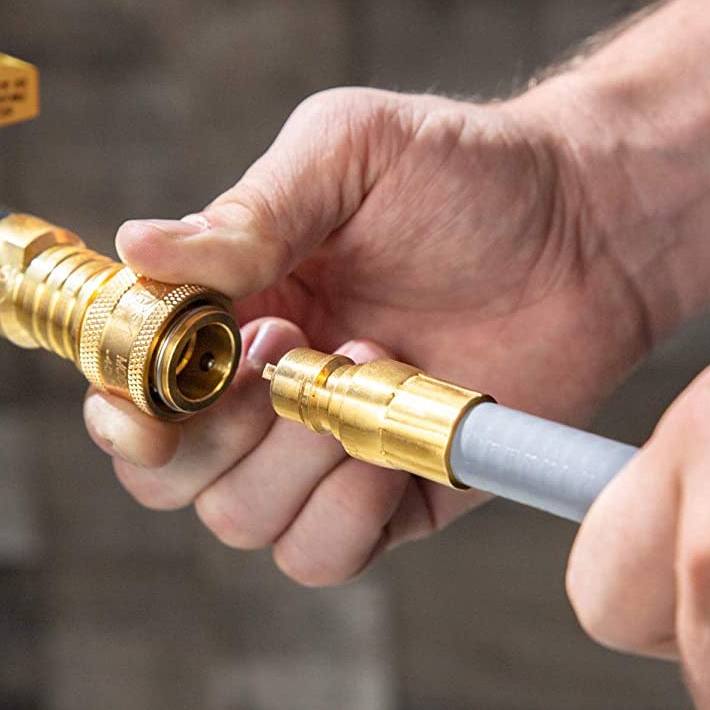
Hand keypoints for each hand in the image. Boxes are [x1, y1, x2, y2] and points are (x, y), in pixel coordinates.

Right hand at [83, 82, 652, 583]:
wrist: (589, 222)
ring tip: (370, 367)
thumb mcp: (347, 153)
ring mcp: (327, 453)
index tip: (148, 402)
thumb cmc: (464, 169)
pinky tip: (393, 445)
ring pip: (242, 523)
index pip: (131, 391)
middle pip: (169, 479)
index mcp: (229, 311)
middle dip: (209, 437)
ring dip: (291, 461)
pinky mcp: (396, 500)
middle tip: (285, 353)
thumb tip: (133, 250)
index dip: (120, 411)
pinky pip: (326, 555)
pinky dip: (345, 515)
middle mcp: (262, 392)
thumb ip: (247, 213)